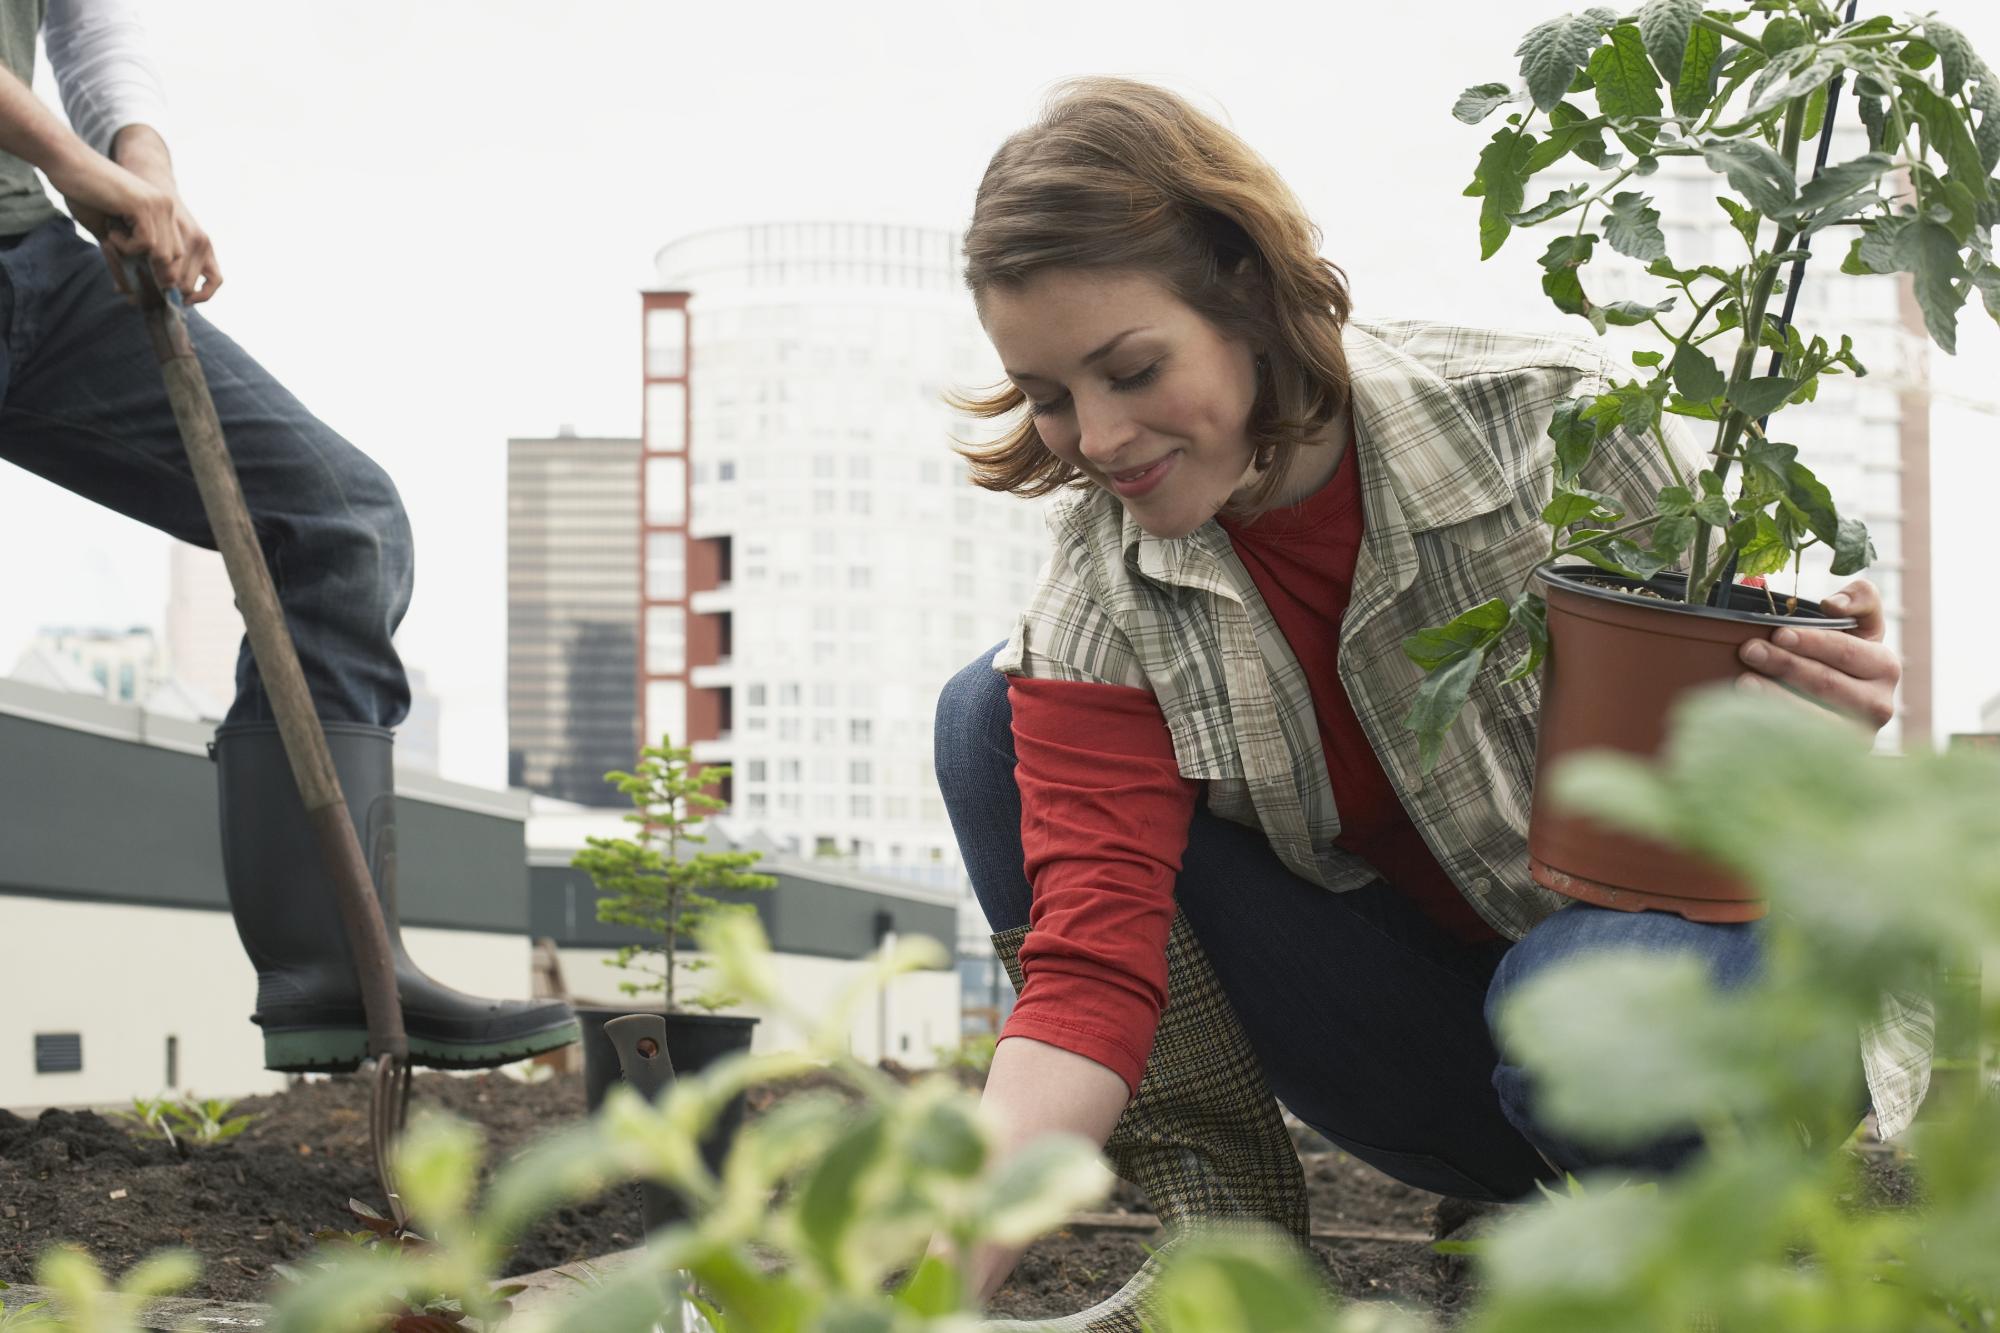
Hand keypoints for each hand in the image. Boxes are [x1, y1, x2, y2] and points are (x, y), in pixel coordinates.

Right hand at [47, 130, 220, 304]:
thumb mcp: (111, 234)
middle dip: (159, 281)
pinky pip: (147, 244)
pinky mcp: (145, 206)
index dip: (178, 282)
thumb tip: (131, 293)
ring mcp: (160, 206)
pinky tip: (112, 232)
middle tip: (133, 290)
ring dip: (137, 259)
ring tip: (114, 241)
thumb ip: (126, 258)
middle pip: (178, 261)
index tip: (159, 297)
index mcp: (167, 216)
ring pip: (165, 255)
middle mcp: (169, 210)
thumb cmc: (86, 196)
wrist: (68, 162)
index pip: (183, 256)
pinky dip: (127, 246)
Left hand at [1736, 578, 1899, 732]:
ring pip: (1816, 717)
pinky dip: (1775, 728)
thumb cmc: (1843, 660)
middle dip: (1786, 665)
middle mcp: (1880, 705)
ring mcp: (1860, 736)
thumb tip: (1834, 604)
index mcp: (1886, 667)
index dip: (1814, 642)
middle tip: (1749, 650)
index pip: (1847, 652)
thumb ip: (1861, 599)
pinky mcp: (1837, 759)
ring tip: (1744, 681)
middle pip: (1828, 683)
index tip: (1779, 634)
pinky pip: (1804, 744)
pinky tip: (1749, 715)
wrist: (1845, 710)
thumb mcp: (1860, 627)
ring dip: (1777, 699)